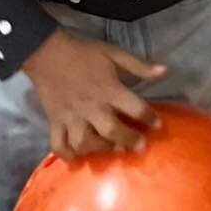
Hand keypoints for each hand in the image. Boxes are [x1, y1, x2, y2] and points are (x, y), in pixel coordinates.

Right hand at [23, 29, 166, 161]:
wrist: (46, 52)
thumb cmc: (83, 53)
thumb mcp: (114, 53)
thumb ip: (139, 65)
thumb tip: (164, 71)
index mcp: (108, 89)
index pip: (135, 108)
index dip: (150, 118)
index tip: (158, 125)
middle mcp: (91, 107)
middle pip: (112, 131)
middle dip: (129, 141)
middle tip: (140, 146)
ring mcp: (71, 117)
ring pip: (85, 143)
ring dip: (101, 150)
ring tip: (112, 149)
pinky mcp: (55, 122)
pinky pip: (59, 145)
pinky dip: (68, 155)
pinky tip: (79, 157)